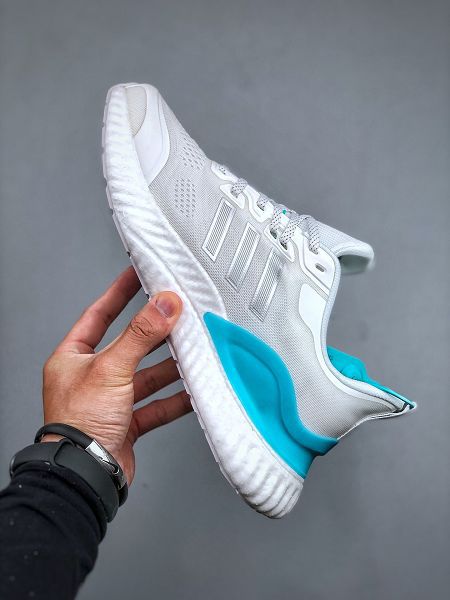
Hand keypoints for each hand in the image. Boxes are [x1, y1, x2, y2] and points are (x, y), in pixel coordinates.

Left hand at [42, 267, 191, 483]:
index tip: (138, 275)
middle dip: (155, 333)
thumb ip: (141, 335)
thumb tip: (164, 305)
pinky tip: (193, 391)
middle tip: (178, 313)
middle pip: (129, 346)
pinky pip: (156, 405)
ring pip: (146, 376)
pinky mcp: (126, 423)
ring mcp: (110, 401)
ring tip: (193, 351)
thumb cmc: (78, 424)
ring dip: (170, 367)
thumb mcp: (111, 368)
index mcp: (73, 358)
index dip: (119, 293)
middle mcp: (91, 377)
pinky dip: (175, 399)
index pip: (98, 314)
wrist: (84, 475)